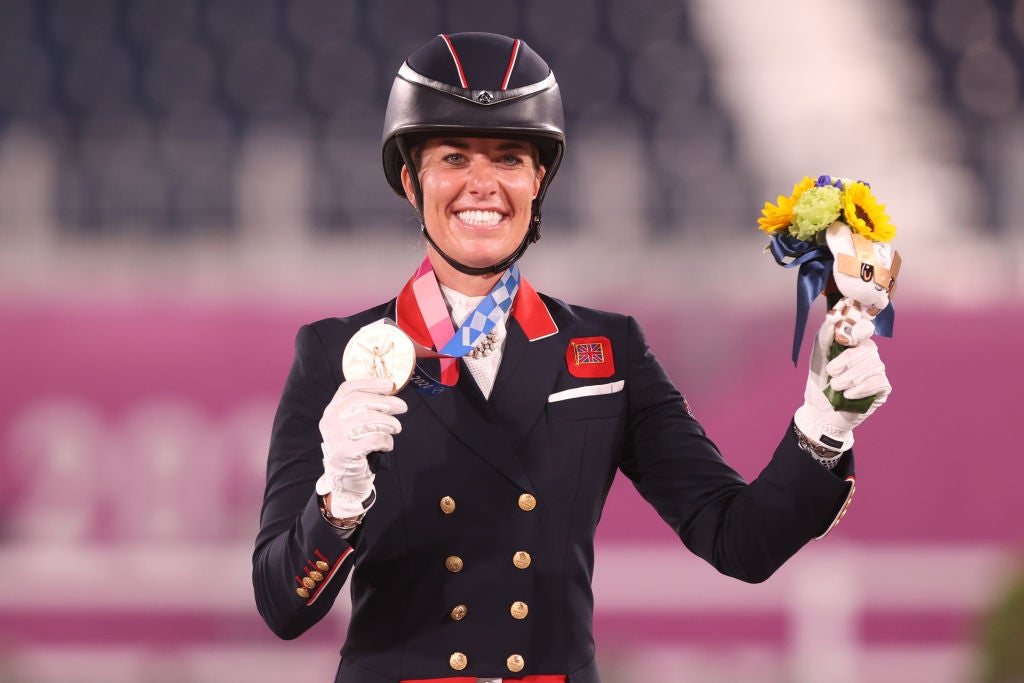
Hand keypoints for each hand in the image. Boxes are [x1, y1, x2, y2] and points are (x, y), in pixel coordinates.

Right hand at [315, 377, 407, 518]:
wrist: (346, 479)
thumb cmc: (356, 447)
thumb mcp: (354, 424)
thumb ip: (365, 408)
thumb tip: (389, 390)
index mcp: (332, 410)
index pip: (349, 389)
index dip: (370, 383)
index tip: (389, 384)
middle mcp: (330, 421)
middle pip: (361, 402)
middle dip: (386, 402)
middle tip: (402, 407)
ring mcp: (335, 437)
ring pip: (368, 419)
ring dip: (388, 422)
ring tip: (396, 427)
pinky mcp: (346, 452)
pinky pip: (374, 439)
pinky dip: (386, 440)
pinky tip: (388, 443)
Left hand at [794, 297, 891, 451]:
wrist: (821, 411)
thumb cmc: (820, 380)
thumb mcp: (818, 356)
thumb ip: (825, 335)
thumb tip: (832, 316)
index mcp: (855, 342)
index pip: (865, 328)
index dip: (860, 330)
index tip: (850, 338)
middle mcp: (870, 353)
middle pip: (865, 350)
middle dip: (843, 364)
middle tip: (831, 374)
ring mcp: (878, 369)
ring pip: (871, 367)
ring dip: (847, 380)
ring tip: (836, 387)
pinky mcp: (883, 387)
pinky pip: (876, 382)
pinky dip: (858, 390)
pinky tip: (848, 395)